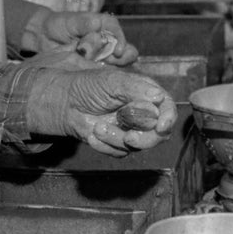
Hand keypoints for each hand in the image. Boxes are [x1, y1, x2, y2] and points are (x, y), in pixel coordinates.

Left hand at [22, 10, 138, 65]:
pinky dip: (105, 74)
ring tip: (104, 68)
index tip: (119, 52)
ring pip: (118, 61)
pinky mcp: (96, 64)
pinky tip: (99, 76)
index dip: (121, 41)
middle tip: (113, 62)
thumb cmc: (60, 24)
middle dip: (122, 57)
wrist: (45, 36)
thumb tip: (96, 25)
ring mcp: (102, 53)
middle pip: (124, 48)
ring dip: (113, 66)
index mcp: (104, 24)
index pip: (117, 31)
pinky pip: (106, 70)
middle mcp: (107, 39)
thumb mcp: (71, 21)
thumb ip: (84, 24)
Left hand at [26, 67, 177, 155]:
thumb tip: (159, 97)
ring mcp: (131, 129)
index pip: (167, 108)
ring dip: (116, 138)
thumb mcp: (112, 81)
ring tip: (98, 127)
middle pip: (158, 134)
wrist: (64, 102)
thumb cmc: (88, 86)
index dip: (168, 119)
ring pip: (137, 145)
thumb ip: (136, 89)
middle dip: (144, 138)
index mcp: (146, 94)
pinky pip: (119, 152)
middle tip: (128, 137)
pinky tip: (93, 134)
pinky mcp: (117, 142)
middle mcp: (142, 113)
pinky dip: (105, 145)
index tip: (160, 126)